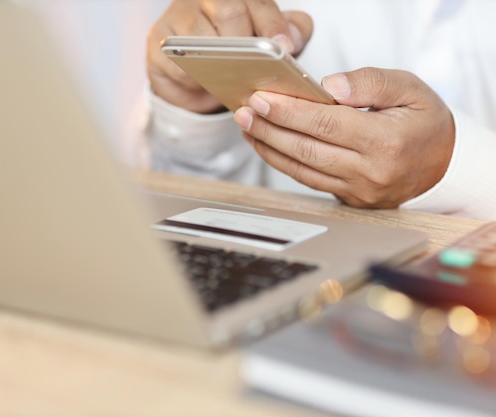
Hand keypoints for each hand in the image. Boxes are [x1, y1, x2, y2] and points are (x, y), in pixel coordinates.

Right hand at [147, 0, 313, 113]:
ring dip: (218, 62)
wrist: (195, 82)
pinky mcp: (157, 40)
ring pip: (199, 34)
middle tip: (253, 68)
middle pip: (228, 10)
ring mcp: (177, 16)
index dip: (273, 25)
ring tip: (231, 79)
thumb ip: (291, 35)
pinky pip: (176, 59)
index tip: (284, 47)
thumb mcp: (270, 46)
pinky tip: (203, 83)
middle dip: (245, 43)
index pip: (258, 2)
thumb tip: (292, 39)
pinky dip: (193, 77)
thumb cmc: (234, 58)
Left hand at [233, 68, 454, 207]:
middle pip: (307, 149)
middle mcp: (371, 173)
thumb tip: (329, 87)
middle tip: (244, 112)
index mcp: (387, 141)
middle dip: (270, 129)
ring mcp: (359, 192)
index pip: (326, 124)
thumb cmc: (424, 122)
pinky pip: (309, 181)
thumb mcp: (409, 89)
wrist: (442, 164)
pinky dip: (284, 163)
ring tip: (248, 127)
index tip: (262, 99)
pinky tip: (268, 145)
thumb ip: (370, 82)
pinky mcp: (350, 200)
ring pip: (303, 170)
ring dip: (270, 148)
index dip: (289, 112)